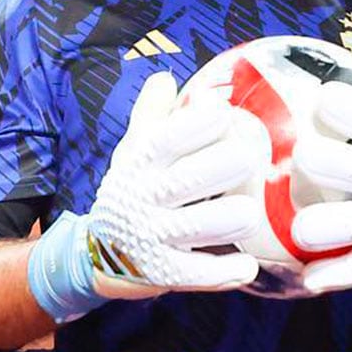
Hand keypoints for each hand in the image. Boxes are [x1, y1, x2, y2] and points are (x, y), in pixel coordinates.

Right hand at [25, 71, 260, 323]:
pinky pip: (196, 274)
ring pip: (199, 226)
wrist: (99, 254)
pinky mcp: (161, 272)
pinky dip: (225, 272)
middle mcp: (142, 197)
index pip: (167, 138)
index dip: (199, 124)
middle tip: (251, 159)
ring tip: (249, 212)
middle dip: (225, 166)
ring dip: (230, 219)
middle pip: (188, 179)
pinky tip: (248, 266)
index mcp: (138, 162)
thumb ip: (151, 114)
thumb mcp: (134, 150)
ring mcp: (151, 236)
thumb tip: (165, 77)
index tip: (225, 114)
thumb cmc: (134, 188)